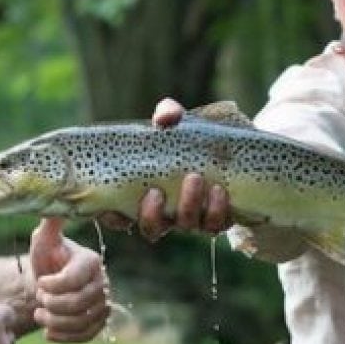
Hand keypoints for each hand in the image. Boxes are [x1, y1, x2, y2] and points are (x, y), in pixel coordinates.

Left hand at [29, 218, 109, 342]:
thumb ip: (49, 226)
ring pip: (83, 321)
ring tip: (40, 315)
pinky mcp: (99, 322)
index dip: (53, 285)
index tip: (40, 282)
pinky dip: (65, 337)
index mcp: (90, 261)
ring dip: (56, 323)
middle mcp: (102, 282)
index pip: (75, 278)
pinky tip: (48, 332)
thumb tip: (53, 204)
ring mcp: (102, 303)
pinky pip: (87, 335)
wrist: (49, 283)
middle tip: (38, 299)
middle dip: (53, 304)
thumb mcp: (43, 241)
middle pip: (80, 303)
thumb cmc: (46, 259)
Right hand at [99, 97, 231, 240]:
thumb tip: (163, 119)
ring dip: (188, 206)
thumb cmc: (192, 137)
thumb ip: (168, 114)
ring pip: (185, 226)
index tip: (113, 209)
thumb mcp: (178, 122)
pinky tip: (219, 190)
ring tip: (195, 178)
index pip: (119, 217)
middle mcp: (166, 213)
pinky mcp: (217, 218)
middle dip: (152, 214)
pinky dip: (217, 210)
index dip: (113, 218)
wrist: (231, 149)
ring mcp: (191, 218)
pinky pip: (215, 225)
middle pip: (152, 228)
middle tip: (157, 191)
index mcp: (145, 195)